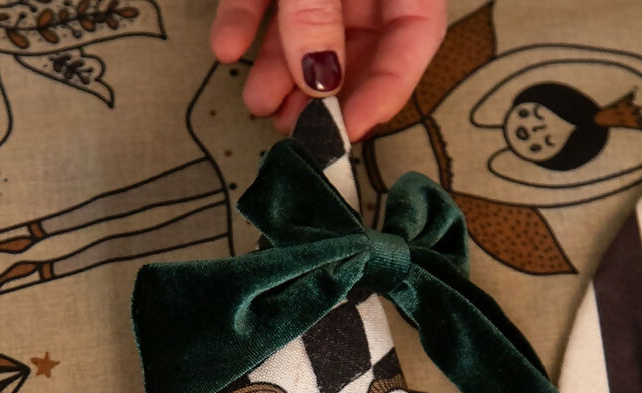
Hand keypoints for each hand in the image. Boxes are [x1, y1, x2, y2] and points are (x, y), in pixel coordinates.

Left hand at [211, 0, 446, 140]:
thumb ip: (319, 12)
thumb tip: (317, 78)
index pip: (414, 39)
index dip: (384, 92)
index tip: (349, 129)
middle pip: (358, 45)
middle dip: (321, 94)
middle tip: (298, 130)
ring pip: (306, 29)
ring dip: (278, 72)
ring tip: (256, 101)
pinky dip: (244, 22)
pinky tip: (227, 47)